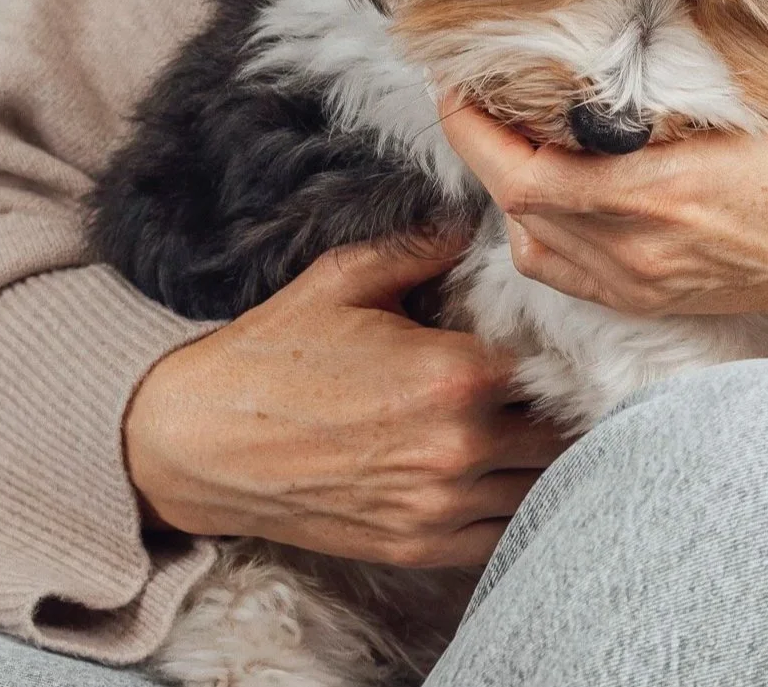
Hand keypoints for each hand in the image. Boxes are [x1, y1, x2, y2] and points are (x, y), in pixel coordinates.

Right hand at [122, 231, 569, 568]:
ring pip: (542, 487)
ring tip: (536, 421)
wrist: (202, 440)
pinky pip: (503, 535)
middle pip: (560, 431)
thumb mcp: (343, 277)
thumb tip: (473, 221)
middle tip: (558, 377)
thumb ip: (421, 245)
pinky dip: (516, 505)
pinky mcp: (418, 547)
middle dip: (563, 402)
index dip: (565, 347)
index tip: (562, 333)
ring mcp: (439, 506)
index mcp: (451, 375)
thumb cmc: (273, 352)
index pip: (554, 365)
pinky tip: (503, 470)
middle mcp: (457, 447)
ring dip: (547, 455)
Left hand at [438, 97, 767, 318]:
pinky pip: (567, 276)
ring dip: (511, 194)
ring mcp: (641, 283)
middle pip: (514, 207)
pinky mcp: (653, 302)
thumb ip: (668, 74)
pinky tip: (557, 195)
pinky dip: (543, 234)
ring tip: (517, 142)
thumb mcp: (747, 95)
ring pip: (531, 245)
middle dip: (481, 150)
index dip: (470, 128)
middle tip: (476, 99)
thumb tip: (605, 25)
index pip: (518, 171)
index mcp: (652, 191)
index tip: (458, 83)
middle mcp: (635, 247)